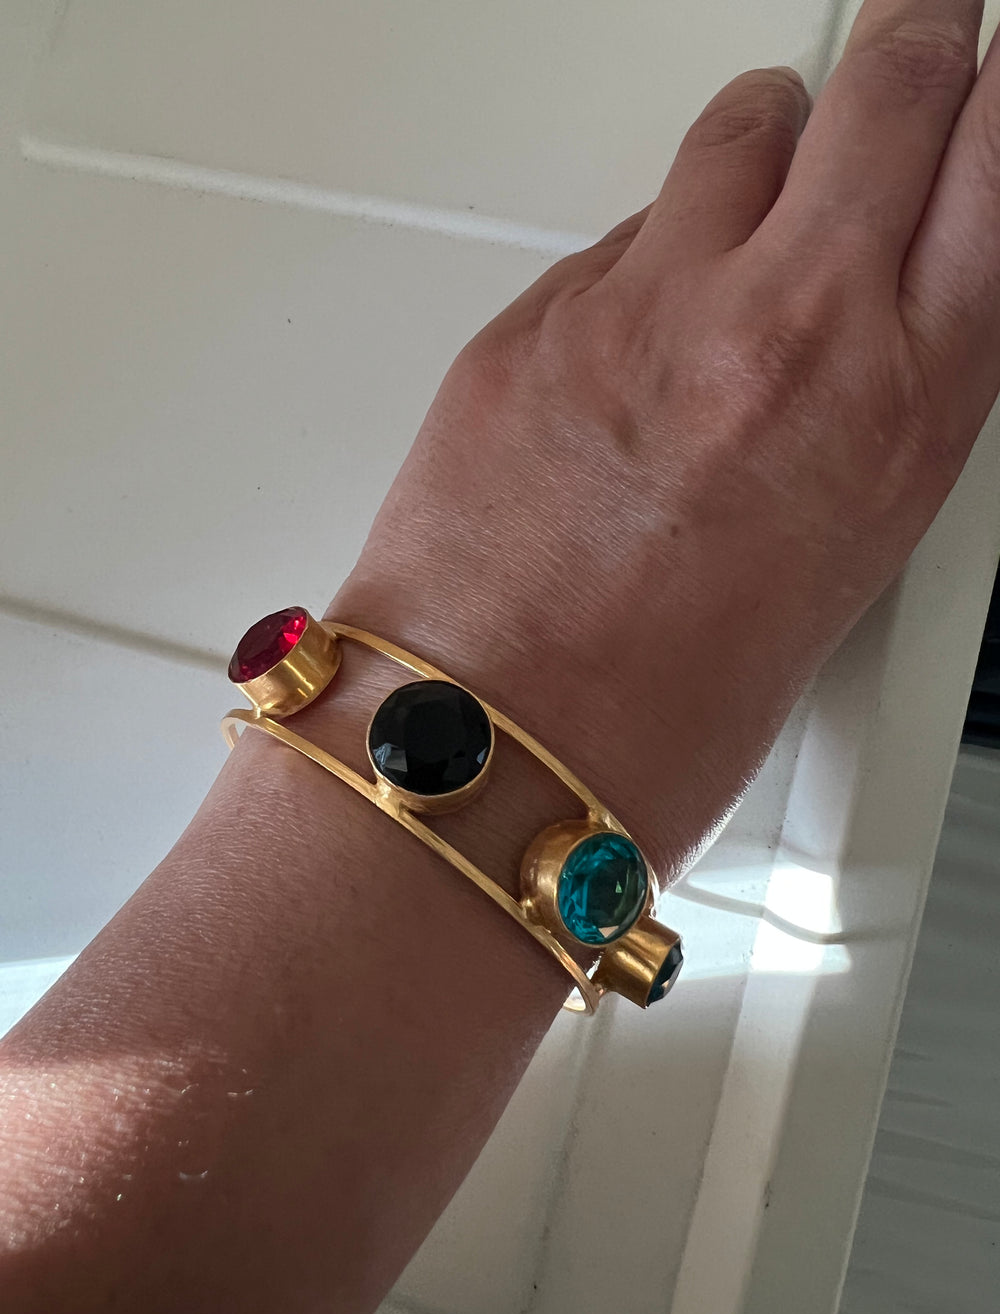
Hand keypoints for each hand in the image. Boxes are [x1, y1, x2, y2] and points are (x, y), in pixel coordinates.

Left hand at [331, 0, 999, 881]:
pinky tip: (630, 345)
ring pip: (743, 125)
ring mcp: (653, 305)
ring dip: (762, 145)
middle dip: (912, 46)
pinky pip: (617, 234)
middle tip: (912, 42)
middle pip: (893, 82)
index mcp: (903, 406)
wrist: (504, 748)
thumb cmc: (673, 706)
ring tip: (751, 202)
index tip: (988, 85)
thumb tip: (853, 313)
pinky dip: (640, 262)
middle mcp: (791, 327)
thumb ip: (868, 398)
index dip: (995, 98)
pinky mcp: (538, 315)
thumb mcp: (845, 546)